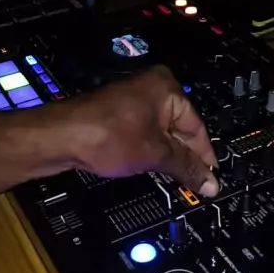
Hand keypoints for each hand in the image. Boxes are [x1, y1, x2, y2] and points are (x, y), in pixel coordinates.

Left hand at [64, 66, 218, 196]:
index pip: (197, 126)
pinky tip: (153, 168)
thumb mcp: (156, 155)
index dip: (205, 156)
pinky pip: (146, 134)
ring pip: (163, 134)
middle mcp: (152, 89)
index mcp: (167, 89)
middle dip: (186, 157)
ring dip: (168, 157)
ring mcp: (134, 101)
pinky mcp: (120, 114)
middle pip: (181, 129)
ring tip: (176, 180)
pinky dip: (151, 152)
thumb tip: (211, 182)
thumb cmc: (106, 136)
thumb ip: (187, 168)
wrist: (61, 137)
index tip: (211, 178)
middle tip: (196, 184)